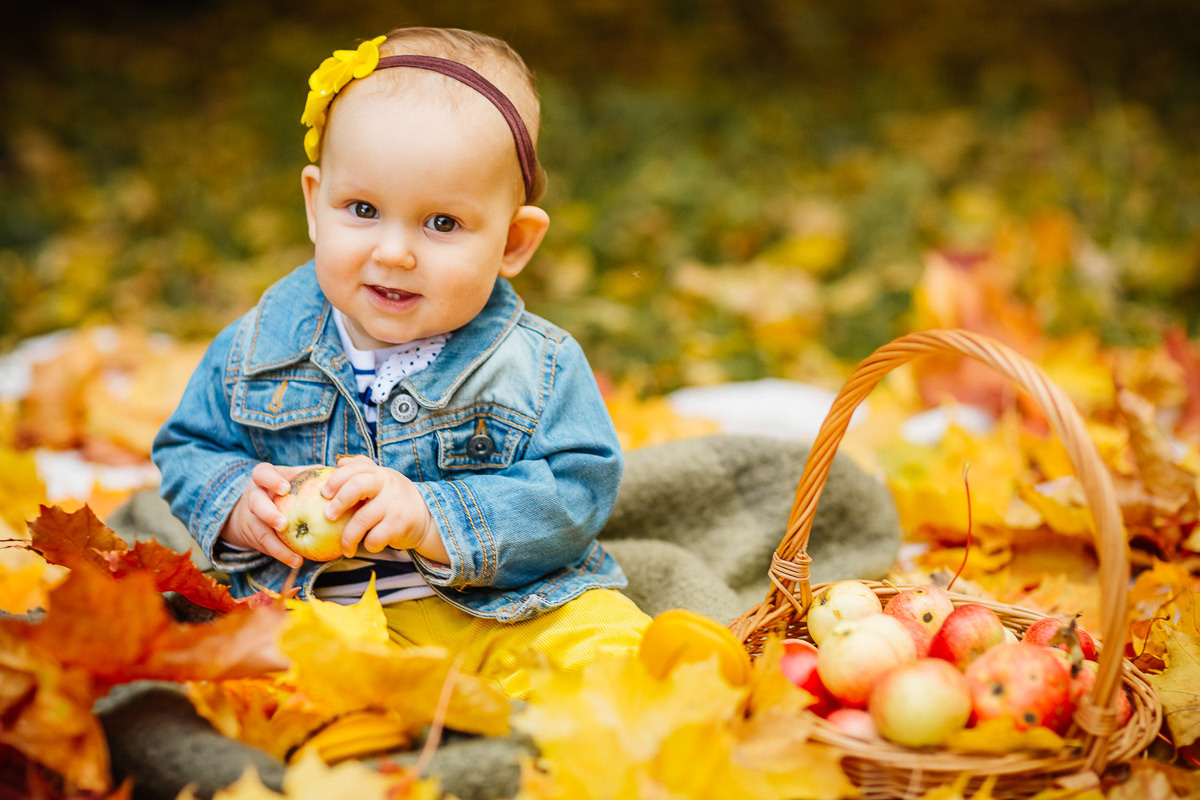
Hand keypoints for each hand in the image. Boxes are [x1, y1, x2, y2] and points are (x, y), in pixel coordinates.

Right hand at [221, 462, 313, 567]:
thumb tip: (339, 472)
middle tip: (283, 524)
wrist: (254, 507)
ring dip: (277, 546)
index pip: (262, 474)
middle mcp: (254, 497)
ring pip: (260, 532)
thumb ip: (311, 474)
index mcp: (263, 478)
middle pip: (256, 504)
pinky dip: (282, 555)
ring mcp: (252, 518)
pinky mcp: (254, 537)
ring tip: (295, 557)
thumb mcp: (292, 476)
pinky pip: (267, 548)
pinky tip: (297, 562)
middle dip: (268, 514)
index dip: (271, 481)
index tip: (285, 488)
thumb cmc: (284, 487)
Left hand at [322, 455, 446, 561]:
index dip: (336, 479)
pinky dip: (368, 545)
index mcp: (379, 473)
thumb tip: (339, 463)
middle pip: (357, 486)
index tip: (324, 493)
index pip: (356, 468)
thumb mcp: (383, 479)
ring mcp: (394, 505)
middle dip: (339, 501)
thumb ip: (363, 470)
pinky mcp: (399, 525)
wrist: (427, 517)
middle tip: (328, 516)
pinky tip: (369, 545)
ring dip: (348, 537)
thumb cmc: (395, 499)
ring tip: (345, 548)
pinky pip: (375, 538)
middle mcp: (387, 485)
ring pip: (361, 520)